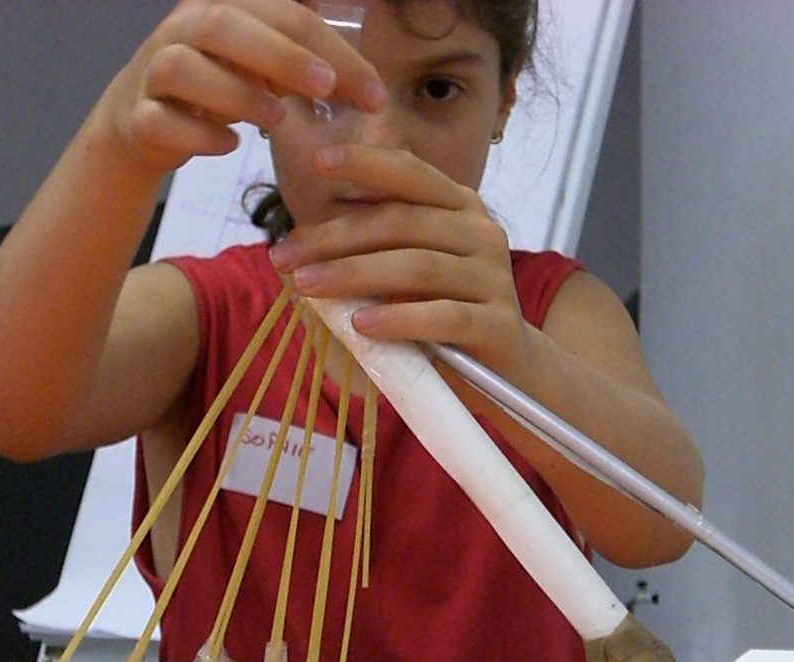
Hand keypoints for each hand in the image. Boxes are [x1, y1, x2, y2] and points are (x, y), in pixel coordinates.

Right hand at [94, 0, 385, 170]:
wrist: (146, 120)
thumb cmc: (220, 86)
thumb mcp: (266, 64)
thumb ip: (309, 64)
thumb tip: (369, 84)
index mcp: (224, 7)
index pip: (286, 14)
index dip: (334, 50)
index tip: (374, 93)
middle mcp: (183, 29)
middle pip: (225, 25)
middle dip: (282, 56)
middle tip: (327, 86)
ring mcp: (154, 72)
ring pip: (184, 68)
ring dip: (237, 94)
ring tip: (276, 119)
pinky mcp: (140, 117)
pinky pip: (162, 121)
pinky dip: (200, 135)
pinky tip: (229, 144)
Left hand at [269, 144, 531, 377]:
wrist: (509, 368)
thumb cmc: (446, 314)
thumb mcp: (411, 272)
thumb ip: (376, 251)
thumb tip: (303, 248)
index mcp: (460, 207)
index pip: (411, 174)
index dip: (366, 163)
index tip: (318, 162)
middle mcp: (482, 232)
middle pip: (402, 223)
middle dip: (336, 238)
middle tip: (284, 258)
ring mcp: (494, 277)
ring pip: (419, 267)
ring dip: (355, 274)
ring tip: (307, 287)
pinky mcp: (498, 324)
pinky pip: (444, 317)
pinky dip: (399, 319)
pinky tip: (361, 325)